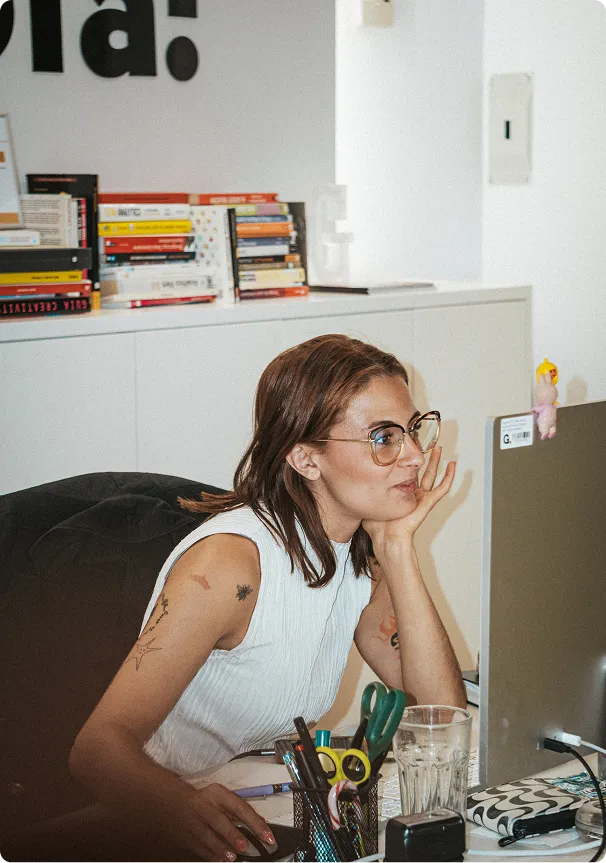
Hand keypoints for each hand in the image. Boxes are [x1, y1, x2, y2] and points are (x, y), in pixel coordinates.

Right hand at [150, 782, 276, 861]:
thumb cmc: (204, 800)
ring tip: (232, 857)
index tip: (267, 836)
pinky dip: (210, 855)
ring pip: (207, 836)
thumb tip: (258, 826)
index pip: (239, 807)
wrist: (172, 800)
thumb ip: (235, 810)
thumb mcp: (220, 797)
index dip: (254, 821)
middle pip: (219, 820)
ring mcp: (192, 821)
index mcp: (217, 793)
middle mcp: (204, 805)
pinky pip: (199, 846)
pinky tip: (220, 860)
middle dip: (231, 834)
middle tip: (244, 847)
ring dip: (220, 848)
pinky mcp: (185, 835)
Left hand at [363, 445, 455, 558]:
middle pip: (423, 472)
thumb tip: (352, 483)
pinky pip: (442, 489)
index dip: (409, 463)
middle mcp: (414, 495)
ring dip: (437, 462)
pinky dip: (449, 477)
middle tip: (428, 446)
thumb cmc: (378, 527)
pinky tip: (453, 467)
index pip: (408, 475)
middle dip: (426, 459)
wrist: (386, 538)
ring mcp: (421, 498)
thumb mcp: (370, 503)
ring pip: (432, 476)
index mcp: (402, 495)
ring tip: (440, 448)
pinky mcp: (427, 503)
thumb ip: (365, 494)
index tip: (407, 449)